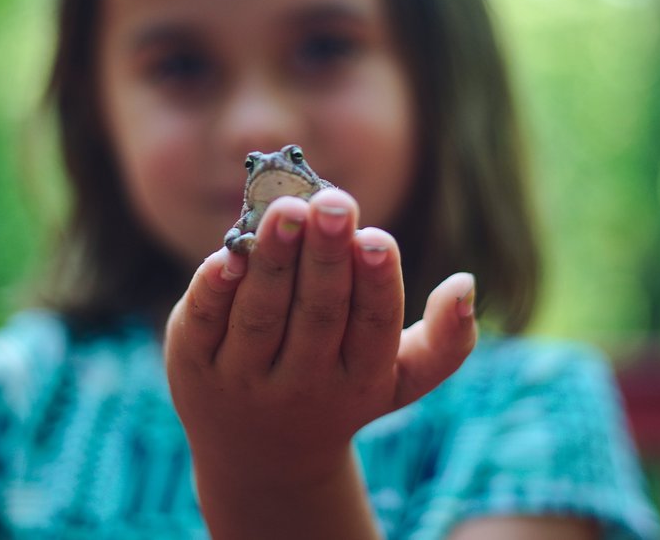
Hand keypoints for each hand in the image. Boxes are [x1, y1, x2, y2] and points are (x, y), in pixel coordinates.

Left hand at [164, 188, 477, 491]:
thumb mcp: (399, 378)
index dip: (375, 283)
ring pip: (261, 315)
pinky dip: (214, 289)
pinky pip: (204, 323)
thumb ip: (445, 340)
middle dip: (325, 257)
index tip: (376, 238)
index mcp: (360, 381)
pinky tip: (228, 252)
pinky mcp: (193, 365)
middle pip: (316, 315)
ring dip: (273, 259)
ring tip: (287, 208)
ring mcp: (244, 379)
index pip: (371, 328)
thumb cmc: (339, 391)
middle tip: (332, 203)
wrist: (259, 458)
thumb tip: (466, 283)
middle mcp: (302, 385)